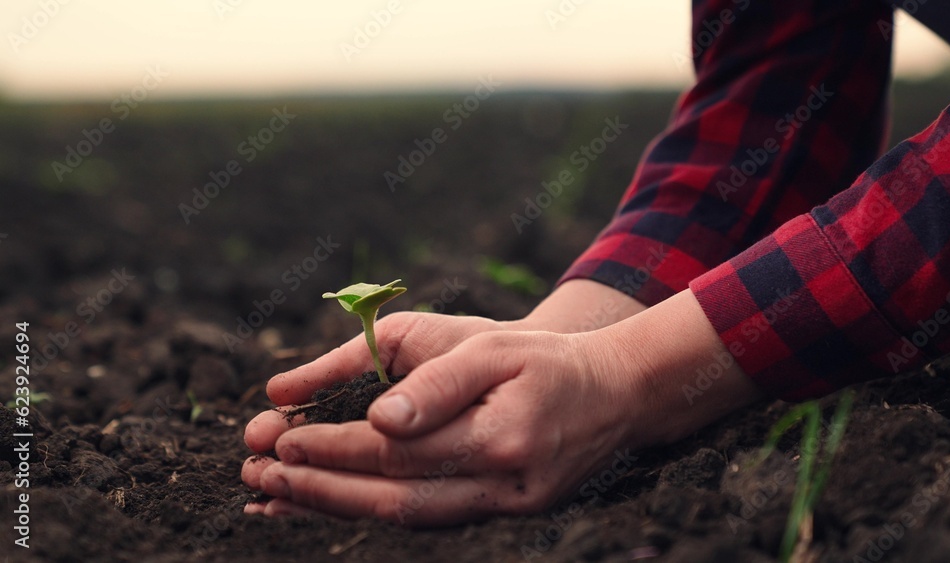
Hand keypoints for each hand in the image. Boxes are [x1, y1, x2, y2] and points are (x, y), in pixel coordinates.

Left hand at [243, 327, 637, 524]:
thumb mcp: (492, 348)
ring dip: (339, 510)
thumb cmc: (546, 362)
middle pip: (393, 498)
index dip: (332, 448)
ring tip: (278, 500)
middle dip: (318, 490)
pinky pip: (428, 520)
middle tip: (257, 482)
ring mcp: (505, 509)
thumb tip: (377, 421)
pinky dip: (375, 512)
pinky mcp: (503, 514)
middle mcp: (503, 487)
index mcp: (500, 438)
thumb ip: (434, 384)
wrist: (614, 396)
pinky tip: (337, 504)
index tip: (277, 439)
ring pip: (407, 519)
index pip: (395, 451)